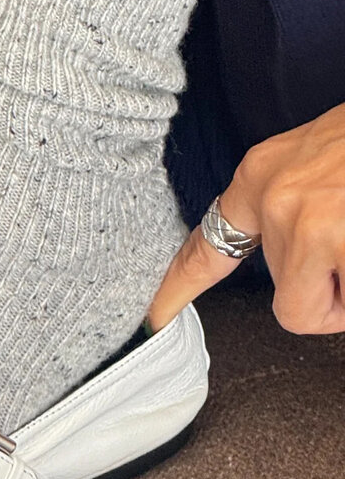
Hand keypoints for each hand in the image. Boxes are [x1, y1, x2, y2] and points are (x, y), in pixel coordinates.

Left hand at [147, 103, 344, 334]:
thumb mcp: (319, 164)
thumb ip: (294, 214)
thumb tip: (296, 268)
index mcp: (263, 175)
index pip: (208, 247)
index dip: (177, 287)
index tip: (152, 315)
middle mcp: (277, 201)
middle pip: (287, 301)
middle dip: (329, 292)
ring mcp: (311, 223)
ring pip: (315, 312)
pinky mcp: (338, 239)